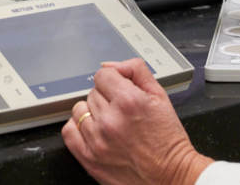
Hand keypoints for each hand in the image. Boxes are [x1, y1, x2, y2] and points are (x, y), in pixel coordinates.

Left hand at [62, 59, 213, 184]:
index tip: (120, 89)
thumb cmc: (167, 138)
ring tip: (110, 121)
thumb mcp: (160, 95)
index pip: (103, 75)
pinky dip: (78, 128)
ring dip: (93, 112)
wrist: (171, 175)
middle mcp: (111, 120)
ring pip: (80, 110)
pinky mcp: (89, 159)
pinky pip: (69, 132)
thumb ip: (136, 71)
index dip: (113, 80)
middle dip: (107, 97)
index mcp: (129, 101)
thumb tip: (111, 66)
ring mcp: (97, 141)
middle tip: (122, 110)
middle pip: (93, 92)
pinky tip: (93, 130)